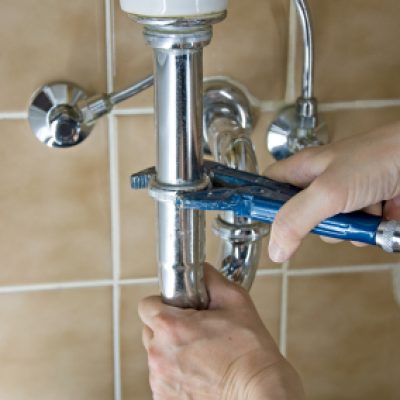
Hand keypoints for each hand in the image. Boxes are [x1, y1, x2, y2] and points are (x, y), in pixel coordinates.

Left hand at [139, 264, 304, 399]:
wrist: (259, 389)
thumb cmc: (250, 350)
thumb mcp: (235, 300)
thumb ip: (210, 278)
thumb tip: (199, 270)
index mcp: (172, 327)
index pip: (146, 304)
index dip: (162, 302)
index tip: (178, 307)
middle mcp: (159, 354)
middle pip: (150, 329)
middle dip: (168, 326)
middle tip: (194, 329)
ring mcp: (160, 380)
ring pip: (156, 353)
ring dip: (172, 349)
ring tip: (201, 352)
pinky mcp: (164, 398)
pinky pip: (162, 376)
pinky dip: (175, 371)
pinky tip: (199, 369)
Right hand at [265, 121, 399, 262]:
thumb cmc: (379, 157)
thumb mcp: (328, 190)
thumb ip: (296, 220)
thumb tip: (276, 248)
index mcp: (303, 169)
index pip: (268, 186)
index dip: (262, 202)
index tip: (265, 223)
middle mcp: (320, 183)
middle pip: (298, 217)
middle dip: (313, 225)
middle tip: (326, 215)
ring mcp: (343, 197)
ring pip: (328, 229)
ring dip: (344, 229)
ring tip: (360, 210)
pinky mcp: (364, 210)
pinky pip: (353, 233)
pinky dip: (365, 230)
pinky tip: (376, 215)